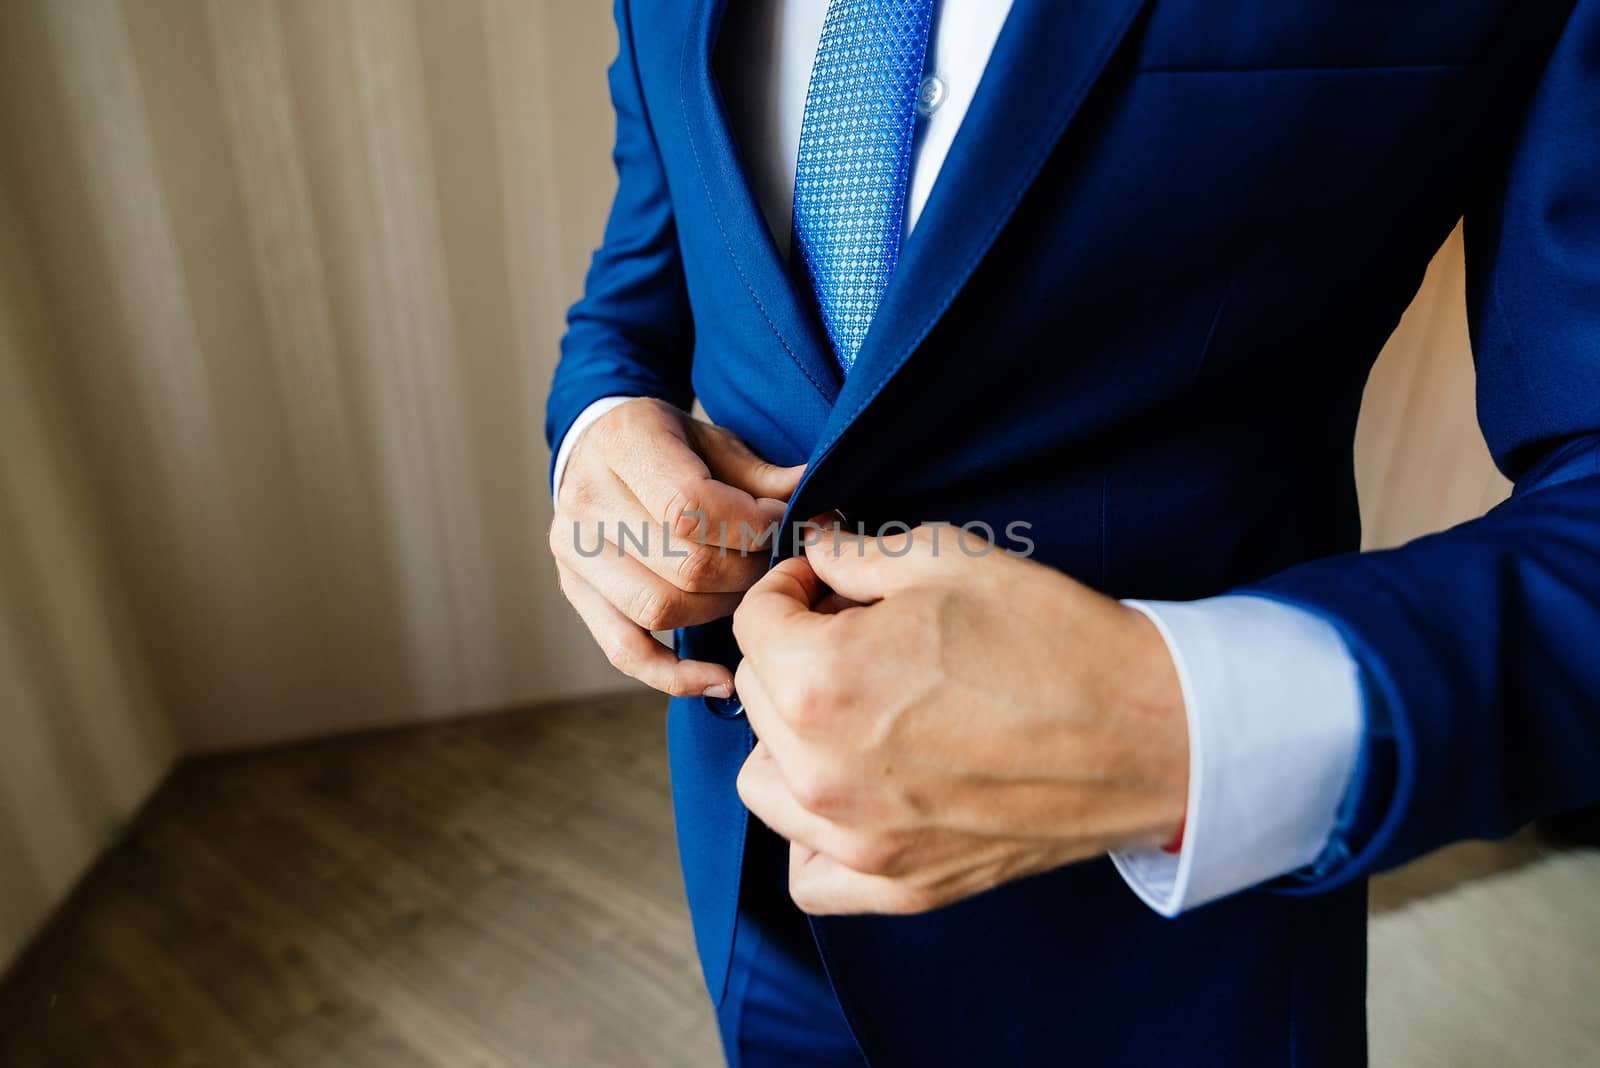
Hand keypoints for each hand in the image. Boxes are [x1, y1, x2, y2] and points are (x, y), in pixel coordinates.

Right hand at [550, 399, 803, 696]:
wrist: (598, 447)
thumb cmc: (668, 444)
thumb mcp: (713, 440)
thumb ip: (760, 476)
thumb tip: (819, 507)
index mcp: (623, 443)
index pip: (689, 507)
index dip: (750, 526)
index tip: (782, 525)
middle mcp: (586, 497)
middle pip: (682, 565)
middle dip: (745, 572)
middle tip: (774, 566)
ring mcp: (572, 551)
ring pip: (659, 609)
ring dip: (719, 611)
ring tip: (748, 595)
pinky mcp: (576, 593)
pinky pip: (625, 651)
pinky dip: (674, 675)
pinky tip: (720, 679)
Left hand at [732, 523, 1187, 914]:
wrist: (1146, 734)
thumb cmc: (1055, 642)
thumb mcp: (951, 560)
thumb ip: (855, 555)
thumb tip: (812, 550)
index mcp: (823, 679)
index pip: (756, 621)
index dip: (790, 587)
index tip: (825, 584)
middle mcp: (821, 769)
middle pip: (755, 694)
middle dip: (792, 652)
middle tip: (854, 634)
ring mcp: (856, 838)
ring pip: (763, 781)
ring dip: (787, 738)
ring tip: (850, 711)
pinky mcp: (898, 884)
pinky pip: (807, 872)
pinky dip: (812, 834)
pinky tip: (853, 792)